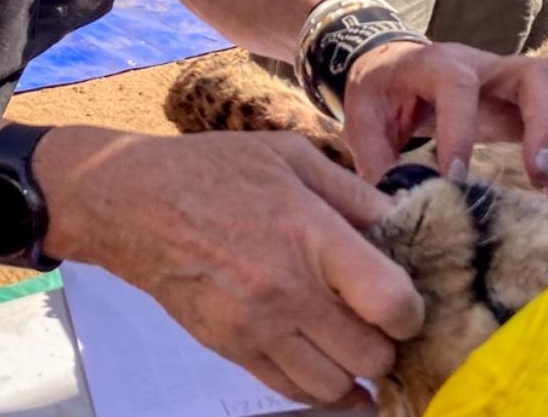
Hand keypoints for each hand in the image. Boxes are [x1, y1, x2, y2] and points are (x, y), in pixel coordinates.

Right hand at [38, 128, 424, 406]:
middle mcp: (287, 288)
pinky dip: (320, 388)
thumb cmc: (215, 171)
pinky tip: (329, 368)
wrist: (135, 204)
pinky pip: (292, 390)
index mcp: (310, 234)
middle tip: (380, 323)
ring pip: (336, 385)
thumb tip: (402, 224)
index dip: (412, 311)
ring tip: (352, 344)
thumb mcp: (291, 157)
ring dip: (355, 371)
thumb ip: (353, 193)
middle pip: (371, 355)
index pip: (391, 302)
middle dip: (388, 344)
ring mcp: (256, 325)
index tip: (405, 300)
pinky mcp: (231, 348)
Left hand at [340, 41, 547, 197]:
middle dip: (545, 123)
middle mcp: (484, 65)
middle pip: (534, 75)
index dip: (460, 131)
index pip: (458, 87)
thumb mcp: (363, 117)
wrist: (395, 67)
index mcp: (437, 64)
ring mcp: (511, 80)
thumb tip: (396, 206)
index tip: (455, 178)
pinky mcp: (527, 102)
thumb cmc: (381, 93)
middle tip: (538, 174)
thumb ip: (374, 157)